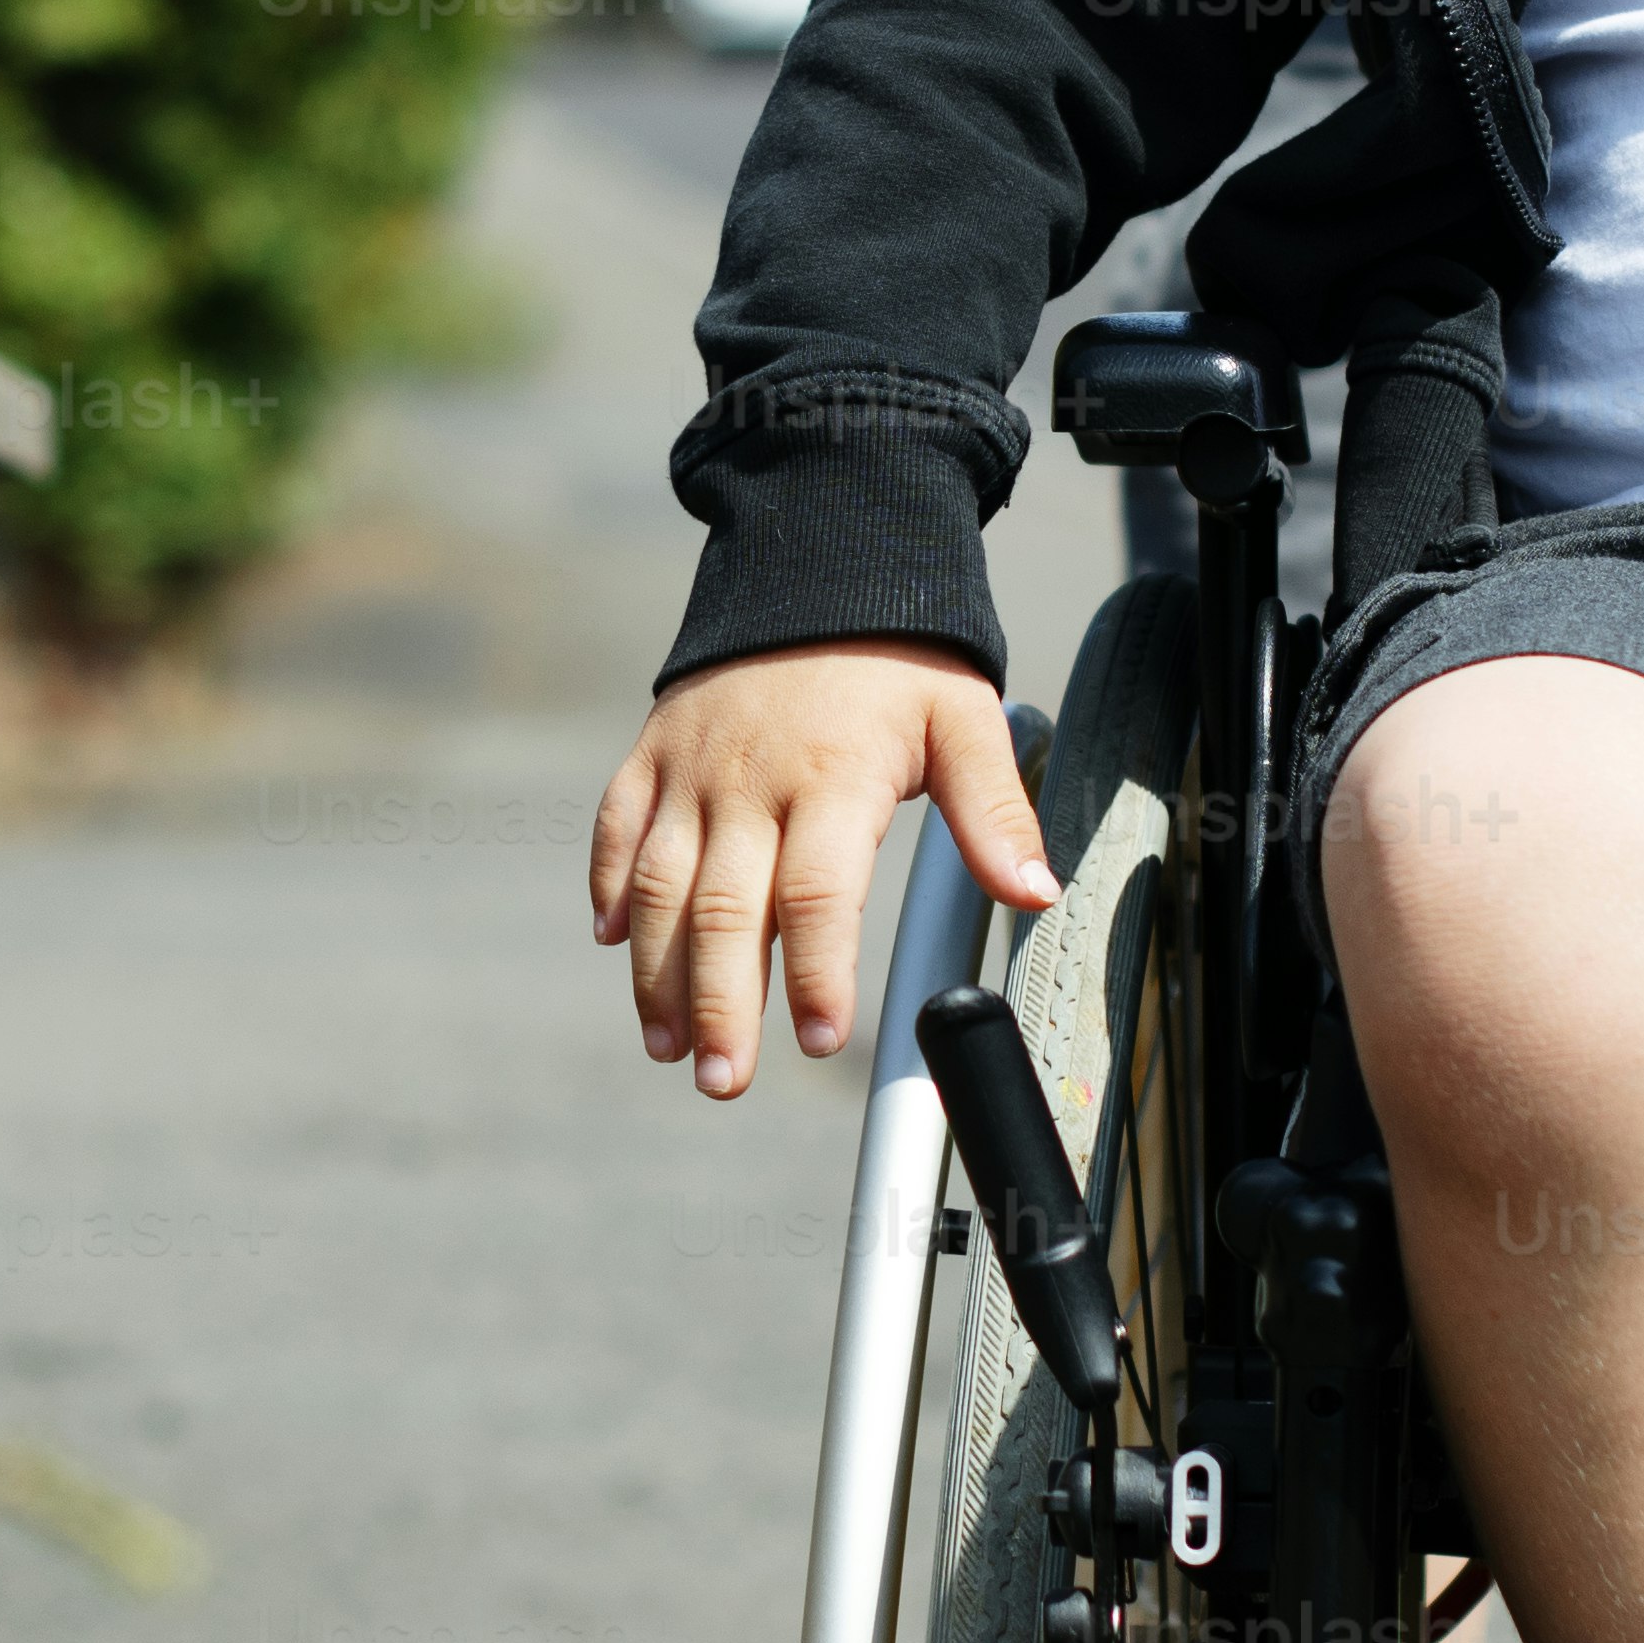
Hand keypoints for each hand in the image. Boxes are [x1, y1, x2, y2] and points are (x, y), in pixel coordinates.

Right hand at [588, 640, 1058, 1098]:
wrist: (820, 562)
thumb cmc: (901, 662)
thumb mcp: (965, 722)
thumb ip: (995, 813)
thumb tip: (1034, 892)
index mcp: (832, 777)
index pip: (817, 893)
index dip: (816, 972)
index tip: (823, 1039)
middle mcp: (749, 779)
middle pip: (722, 908)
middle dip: (721, 1004)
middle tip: (725, 1080)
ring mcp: (690, 766)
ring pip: (657, 884)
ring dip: (656, 972)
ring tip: (670, 1045)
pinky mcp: (652, 751)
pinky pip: (618, 826)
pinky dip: (609, 886)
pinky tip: (613, 944)